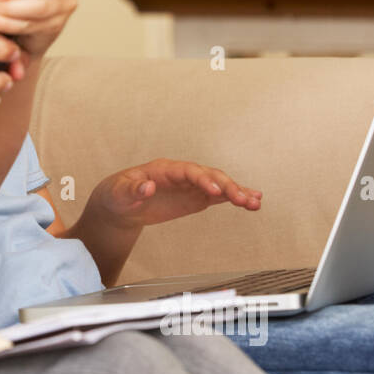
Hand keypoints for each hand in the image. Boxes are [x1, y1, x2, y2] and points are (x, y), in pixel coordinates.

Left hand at [91, 159, 262, 227]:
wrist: (121, 204)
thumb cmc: (118, 194)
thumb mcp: (119, 193)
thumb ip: (132, 190)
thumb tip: (147, 188)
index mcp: (164, 169)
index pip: (189, 171)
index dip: (203, 180)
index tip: (214, 192)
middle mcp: (182, 174)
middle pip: (209, 176)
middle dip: (227, 187)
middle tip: (243, 200)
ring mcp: (191, 185)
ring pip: (219, 185)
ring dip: (237, 192)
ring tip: (255, 203)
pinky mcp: (196, 197)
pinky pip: (219, 196)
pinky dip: (235, 198)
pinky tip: (252, 201)